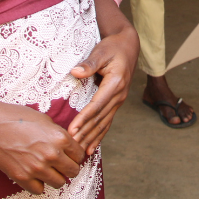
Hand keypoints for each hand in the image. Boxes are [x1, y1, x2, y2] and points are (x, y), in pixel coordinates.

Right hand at [0, 79, 83, 194]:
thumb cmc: (18, 117)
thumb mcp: (45, 120)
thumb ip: (59, 134)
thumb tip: (68, 146)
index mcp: (60, 138)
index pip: (80, 155)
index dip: (75, 154)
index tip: (70, 154)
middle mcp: (52, 155)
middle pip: (73, 171)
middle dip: (69, 167)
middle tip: (61, 164)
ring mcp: (37, 168)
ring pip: (59, 183)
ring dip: (56, 177)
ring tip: (48, 169)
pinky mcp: (23, 178)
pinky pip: (40, 190)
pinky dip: (39, 184)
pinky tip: (35, 175)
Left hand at [67, 26, 139, 154]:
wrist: (128, 46)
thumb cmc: (113, 47)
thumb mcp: (101, 51)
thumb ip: (89, 63)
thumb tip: (75, 72)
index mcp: (115, 83)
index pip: (96, 105)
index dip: (84, 118)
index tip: (71, 130)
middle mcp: (119, 95)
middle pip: (100, 118)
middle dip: (85, 133)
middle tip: (70, 146)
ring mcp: (119, 100)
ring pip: (104, 123)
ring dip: (92, 138)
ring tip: (80, 152)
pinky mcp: (116, 102)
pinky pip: (107, 122)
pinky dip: (99, 135)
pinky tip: (92, 147)